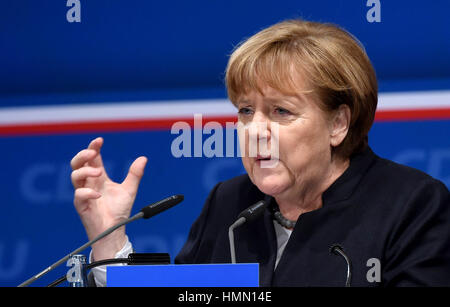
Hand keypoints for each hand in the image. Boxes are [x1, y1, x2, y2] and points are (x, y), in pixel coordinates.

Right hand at [70, 137, 146, 259]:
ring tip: (99, 172)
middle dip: (82, 155)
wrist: (115, 230)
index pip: (92, 158)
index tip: (100, 140)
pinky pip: (78, 195)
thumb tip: (143, 158)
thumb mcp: (129, 189)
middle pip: (77, 163)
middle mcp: (89, 183)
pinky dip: (87, 192)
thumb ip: (135, 174)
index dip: (93, 148)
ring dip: (85, 171)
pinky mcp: (81, 206)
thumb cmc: (119, 210)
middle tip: (93, 152)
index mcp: (99, 177)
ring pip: (74, 176)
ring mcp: (84, 193)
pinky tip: (98, 194)